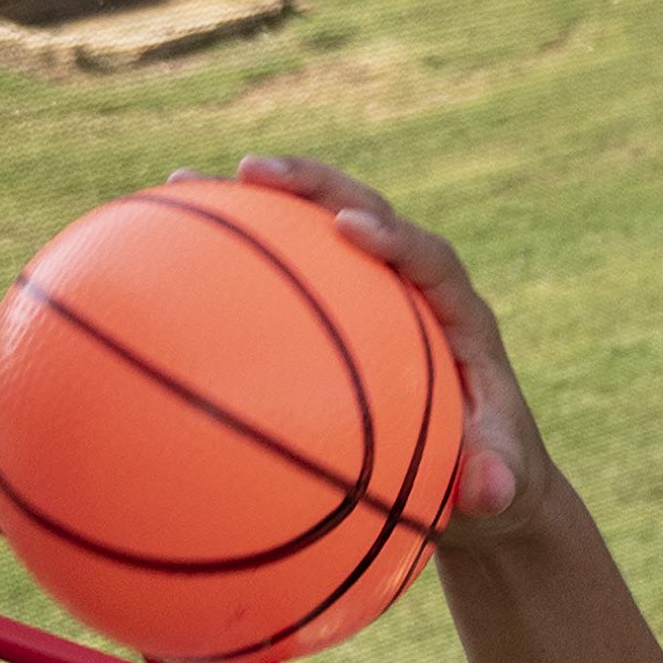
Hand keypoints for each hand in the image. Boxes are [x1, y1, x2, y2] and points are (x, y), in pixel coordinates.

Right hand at [172, 156, 555, 540]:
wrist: (480, 475)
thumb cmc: (494, 476)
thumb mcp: (505, 484)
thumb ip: (497, 481)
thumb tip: (488, 493)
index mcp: (459, 314)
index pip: (430, 258)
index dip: (394, 237)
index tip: (351, 229)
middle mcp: (414, 288)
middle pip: (363, 211)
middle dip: (312, 185)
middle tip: (253, 169)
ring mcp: (370, 294)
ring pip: (312, 231)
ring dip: (254, 205)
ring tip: (181, 184)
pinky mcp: (335, 313)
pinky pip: (280, 277)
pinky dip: (228, 263)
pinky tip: (156, 257)